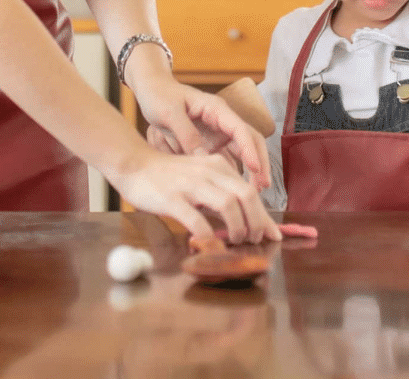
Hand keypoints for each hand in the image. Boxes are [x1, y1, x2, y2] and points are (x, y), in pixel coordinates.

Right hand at [110, 146, 280, 244]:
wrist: (134, 165)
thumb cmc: (168, 176)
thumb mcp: (200, 178)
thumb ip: (220, 193)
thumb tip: (245, 218)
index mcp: (217, 166)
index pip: (250, 191)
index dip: (265, 216)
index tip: (274, 235)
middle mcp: (208, 172)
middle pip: (246, 195)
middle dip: (256, 222)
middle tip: (253, 240)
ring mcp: (190, 184)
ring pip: (228, 205)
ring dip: (237, 228)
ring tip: (235, 241)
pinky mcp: (172, 198)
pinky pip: (197, 219)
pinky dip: (208, 235)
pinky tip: (208, 244)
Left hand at [134, 77, 270, 191]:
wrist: (151, 91)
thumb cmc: (160, 96)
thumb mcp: (170, 113)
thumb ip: (186, 134)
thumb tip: (202, 159)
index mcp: (215, 108)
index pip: (240, 129)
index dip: (250, 150)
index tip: (255, 169)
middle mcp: (222, 120)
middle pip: (249, 140)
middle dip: (259, 162)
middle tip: (262, 186)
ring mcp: (217, 132)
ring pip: (242, 151)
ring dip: (250, 170)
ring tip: (254, 193)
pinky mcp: (210, 143)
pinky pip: (228, 158)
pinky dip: (233, 173)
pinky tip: (233, 190)